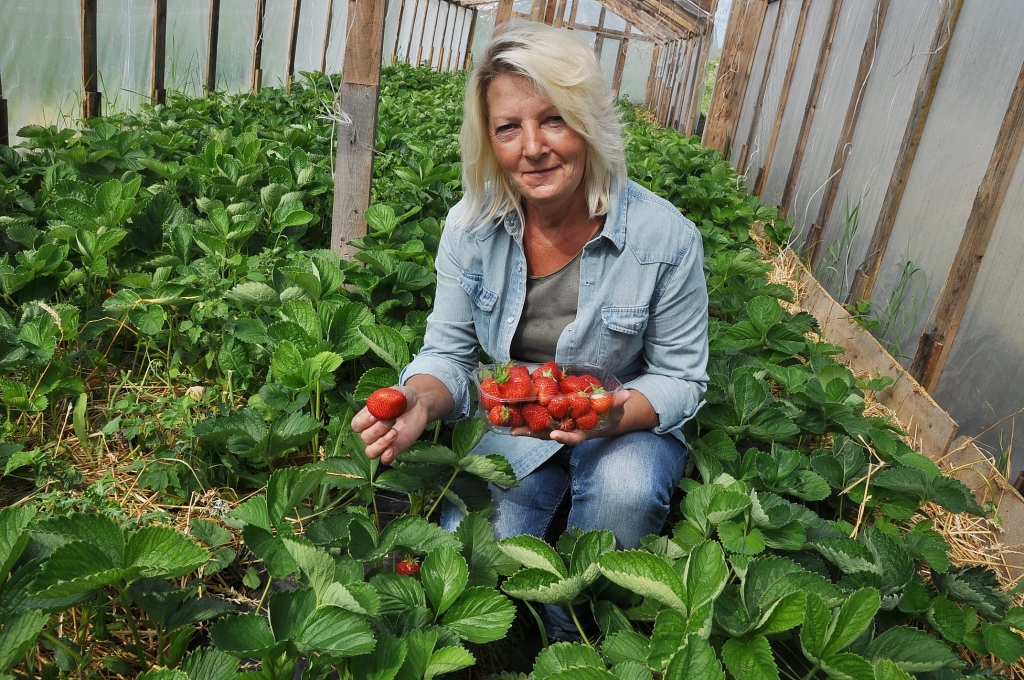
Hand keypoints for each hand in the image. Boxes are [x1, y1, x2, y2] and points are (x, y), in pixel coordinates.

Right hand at [352, 385, 428, 464]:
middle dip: (378, 429)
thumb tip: (380, 402)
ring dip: (381, 444)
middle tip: (392, 419)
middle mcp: (371, 432)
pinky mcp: (394, 450)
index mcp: (366, 418)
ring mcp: (382, 442)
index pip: (356, 425)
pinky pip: (384, 460)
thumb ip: (387, 397)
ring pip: (371, 452)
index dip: (364, 421)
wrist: (418, 406)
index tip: (376, 415)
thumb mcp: (395, 393)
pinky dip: (386, 456)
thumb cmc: (402, 399)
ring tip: (394, 432)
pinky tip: (391, 450)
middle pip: (365, 437)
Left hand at [508, 389, 632, 445]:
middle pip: (550, 435)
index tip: (554, 435)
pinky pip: (539, 419)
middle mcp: (569, 431)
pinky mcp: (554, 418)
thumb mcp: (616, 409)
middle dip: (534, 434)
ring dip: (526, 428)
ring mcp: (560, 425)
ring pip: (541, 429)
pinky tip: (514, 414)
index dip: (564, 438)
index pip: (573, 438)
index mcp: (583, 431)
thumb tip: (626, 394)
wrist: (603, 415)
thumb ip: (618, 403)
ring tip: (510, 426)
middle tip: (518, 431)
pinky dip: (528, 417)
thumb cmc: (609, 413)